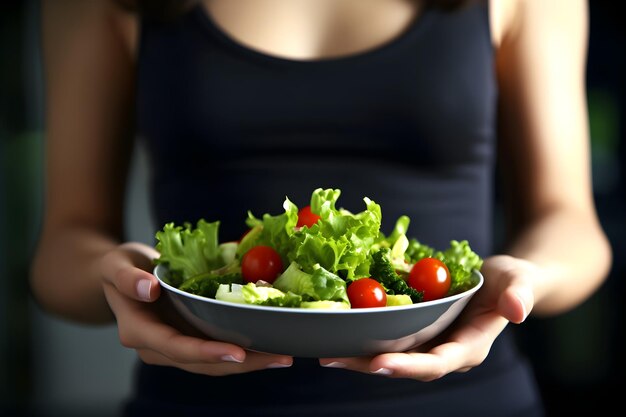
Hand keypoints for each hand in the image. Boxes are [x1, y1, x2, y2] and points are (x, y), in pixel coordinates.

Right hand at [100, 242, 292, 375]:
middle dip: (242, 364)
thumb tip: (148, 289)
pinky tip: (268, 346)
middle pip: (202, 364)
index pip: (176, 347)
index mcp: (139, 332)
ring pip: (214, 363)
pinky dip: (243, 351)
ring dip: (249, 363)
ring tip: (283, 356)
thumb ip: (127, 278)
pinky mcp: (190, 339)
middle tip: (280, 357)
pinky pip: (217, 350)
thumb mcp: (116, 264)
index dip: (207, 352)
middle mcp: (158, 347)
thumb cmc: (119, 267)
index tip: (238, 352)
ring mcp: (176, 346)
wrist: (120, 276)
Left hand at [319, 254, 537, 379]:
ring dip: (357, 356)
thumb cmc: (513, 282)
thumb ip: (519, 295)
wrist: (504, 284)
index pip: (435, 363)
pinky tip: (337, 329)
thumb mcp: (519, 282)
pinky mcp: (417, 331)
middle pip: (403, 365)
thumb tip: (517, 311)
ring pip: (390, 355)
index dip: (408, 366)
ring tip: (324, 351)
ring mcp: (428, 343)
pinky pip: (388, 337)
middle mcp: (444, 352)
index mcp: (468, 348)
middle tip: (332, 358)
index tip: (378, 362)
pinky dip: (364, 335)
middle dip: (368, 364)